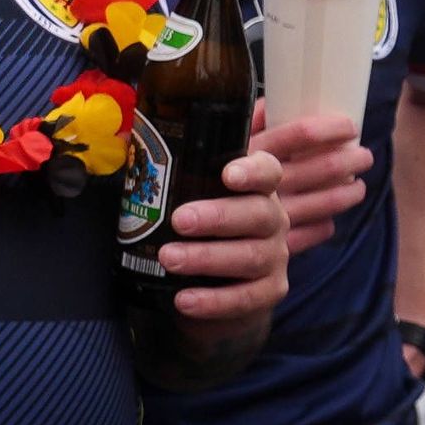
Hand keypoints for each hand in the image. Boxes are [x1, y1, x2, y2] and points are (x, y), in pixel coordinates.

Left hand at [154, 108, 373, 325]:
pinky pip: (247, 298)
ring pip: (251, 256)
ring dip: (209, 257)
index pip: (268, 171)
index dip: (253, 171)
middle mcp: (274, 219)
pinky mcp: (269, 292)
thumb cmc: (201, 226)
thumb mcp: (194, 189)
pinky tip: (184, 299)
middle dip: (219, 216)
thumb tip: (149, 124)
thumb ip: (183, 160)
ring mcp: (275, 257)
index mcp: (259, 188)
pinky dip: (215, 300)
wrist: (214, 282)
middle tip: (180, 219)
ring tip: (169, 258)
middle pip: (259, 214)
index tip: (228, 174)